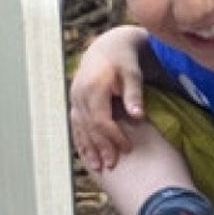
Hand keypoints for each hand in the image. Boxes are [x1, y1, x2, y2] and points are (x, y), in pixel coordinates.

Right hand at [69, 26, 146, 171]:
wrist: (109, 47)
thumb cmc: (125, 61)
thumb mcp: (133, 74)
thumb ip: (134, 94)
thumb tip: (138, 115)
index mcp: (93, 88)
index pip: (101, 120)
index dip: (113, 136)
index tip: (127, 149)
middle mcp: (80, 94)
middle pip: (89, 127)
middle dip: (100, 147)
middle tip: (112, 166)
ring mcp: (75, 98)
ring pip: (79, 127)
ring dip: (87, 148)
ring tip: (97, 167)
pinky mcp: (75, 101)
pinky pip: (76, 124)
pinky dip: (81, 140)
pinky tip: (86, 155)